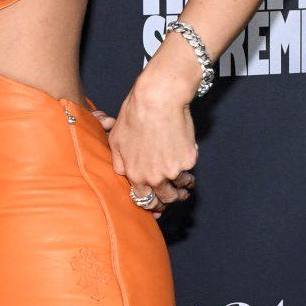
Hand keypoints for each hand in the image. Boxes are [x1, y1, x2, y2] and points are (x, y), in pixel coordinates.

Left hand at [105, 88, 197, 220]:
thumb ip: (118, 162)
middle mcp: (154, 177)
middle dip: (169, 199)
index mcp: (135, 175)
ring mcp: (173, 170)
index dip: (151, 205)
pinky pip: (189, 169)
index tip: (157, 205)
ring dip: (182, 187)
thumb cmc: (134, 116)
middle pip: (165, 198)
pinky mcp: (188, 160)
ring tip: (185, 184)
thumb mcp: (116, 140)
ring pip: (180, 186)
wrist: (157, 100)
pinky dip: (188, 168)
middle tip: (174, 197)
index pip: (144, 200)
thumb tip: (122, 174)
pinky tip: (186, 164)